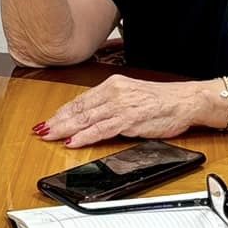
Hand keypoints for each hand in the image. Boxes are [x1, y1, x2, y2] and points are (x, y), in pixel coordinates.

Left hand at [36, 75, 216, 148]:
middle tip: (41, 130)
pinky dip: (85, 136)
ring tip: (50, 136)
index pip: (81, 100)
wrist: (186, 101)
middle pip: (79, 109)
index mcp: (113, 85)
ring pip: (86, 119)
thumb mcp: (132, 97)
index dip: (62, 111)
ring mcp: (121, 106)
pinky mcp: (129, 120)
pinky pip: (102, 130)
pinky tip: (73, 142)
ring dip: (65, 129)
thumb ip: (112, 105)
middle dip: (57, 121)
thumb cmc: (163, 101)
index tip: (49, 120)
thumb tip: (92, 117)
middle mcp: (114, 93)